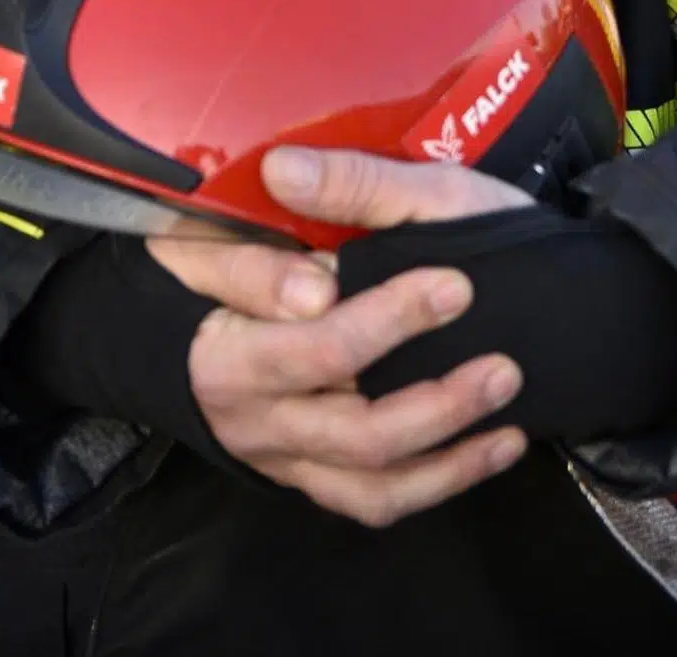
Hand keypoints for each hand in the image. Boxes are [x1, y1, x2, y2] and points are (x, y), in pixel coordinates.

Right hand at [145, 148, 531, 525]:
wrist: (172, 305)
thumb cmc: (228, 239)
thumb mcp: (245, 211)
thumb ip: (280, 210)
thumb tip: (288, 177)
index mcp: (225, 351)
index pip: (312, 347)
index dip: (385, 319)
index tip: (454, 285)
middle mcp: (251, 415)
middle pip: (352, 428)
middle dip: (436, 399)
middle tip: (500, 360)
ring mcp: (283, 450)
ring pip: (372, 477)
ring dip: (449, 444)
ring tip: (504, 396)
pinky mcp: (311, 471)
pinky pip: (376, 499)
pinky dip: (442, 478)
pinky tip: (495, 444)